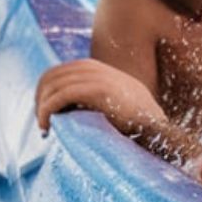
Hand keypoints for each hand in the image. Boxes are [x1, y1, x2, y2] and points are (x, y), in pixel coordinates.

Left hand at [35, 59, 166, 138]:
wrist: (160, 132)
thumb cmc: (137, 128)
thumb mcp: (112, 109)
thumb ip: (92, 104)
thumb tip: (64, 113)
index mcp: (99, 71)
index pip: (60, 72)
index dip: (46, 92)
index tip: (46, 116)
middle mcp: (97, 69)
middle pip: (52, 76)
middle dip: (40, 98)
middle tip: (43, 123)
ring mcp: (99, 77)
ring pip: (53, 85)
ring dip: (42, 107)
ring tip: (44, 128)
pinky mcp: (99, 90)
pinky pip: (60, 95)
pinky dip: (47, 110)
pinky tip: (47, 126)